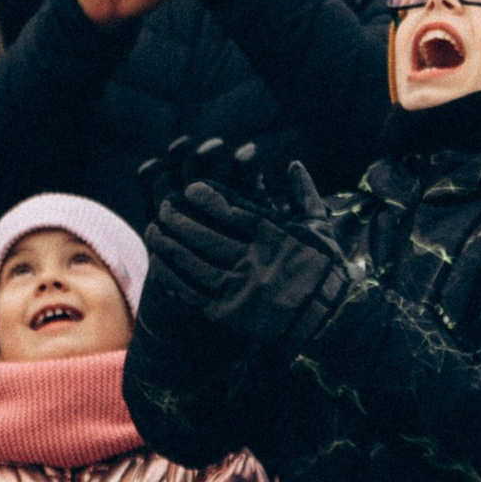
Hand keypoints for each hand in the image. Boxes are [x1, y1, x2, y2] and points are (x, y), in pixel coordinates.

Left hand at [147, 165, 358, 344]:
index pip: (233, 213)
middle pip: (206, 237)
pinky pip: (193, 292)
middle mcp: (253, 261)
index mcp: (274, 238)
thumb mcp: (320, 227)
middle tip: (164, 207)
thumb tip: (293, 164)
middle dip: (180, 220)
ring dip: (170, 246)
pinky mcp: (229, 312)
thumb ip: (304, 194)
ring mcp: (239, 289)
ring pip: (194, 263)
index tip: (191, 189)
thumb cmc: (323, 269)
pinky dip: (173, 276)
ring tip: (154, 230)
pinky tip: (160, 263)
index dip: (208, 200)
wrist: (326, 318)